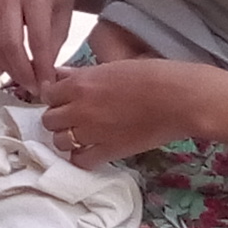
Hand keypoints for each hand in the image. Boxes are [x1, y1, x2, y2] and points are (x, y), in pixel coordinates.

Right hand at [0, 0, 81, 93]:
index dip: (42, 67)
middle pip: (10, 44)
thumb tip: (40, 77)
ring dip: (6, 68)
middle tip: (33, 88)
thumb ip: (52, 46)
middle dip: (21, 71)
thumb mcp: (64, 19)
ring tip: (20, 81)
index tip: (48, 86)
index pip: (37, 39)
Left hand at [39, 57, 215, 167]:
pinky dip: (81, 158)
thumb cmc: (152, 75)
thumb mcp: (112, 66)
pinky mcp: (108, 151)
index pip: (48, 94)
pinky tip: (91, 151)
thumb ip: (83, 73)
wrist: (179, 98)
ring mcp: (91, 132)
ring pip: (59, 142)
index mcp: (80, 84)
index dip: (56, 98)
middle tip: (74, 118)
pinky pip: (80, 161)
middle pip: (49, 120)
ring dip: (67, 139)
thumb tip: (62, 75)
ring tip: (82, 135)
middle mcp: (79, 109)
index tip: (65, 100)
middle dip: (59, 118)